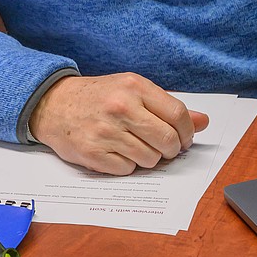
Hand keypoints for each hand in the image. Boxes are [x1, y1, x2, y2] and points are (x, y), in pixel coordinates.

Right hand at [30, 73, 208, 174]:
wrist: (53, 105)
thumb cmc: (98, 98)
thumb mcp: (132, 91)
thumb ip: (167, 107)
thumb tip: (203, 122)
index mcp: (134, 87)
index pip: (178, 115)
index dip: (187, 133)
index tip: (184, 139)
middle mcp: (121, 107)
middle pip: (167, 141)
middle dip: (171, 150)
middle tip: (164, 148)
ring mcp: (106, 131)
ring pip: (150, 159)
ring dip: (148, 158)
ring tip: (134, 146)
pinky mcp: (93, 153)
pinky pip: (128, 169)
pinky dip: (127, 165)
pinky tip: (117, 152)